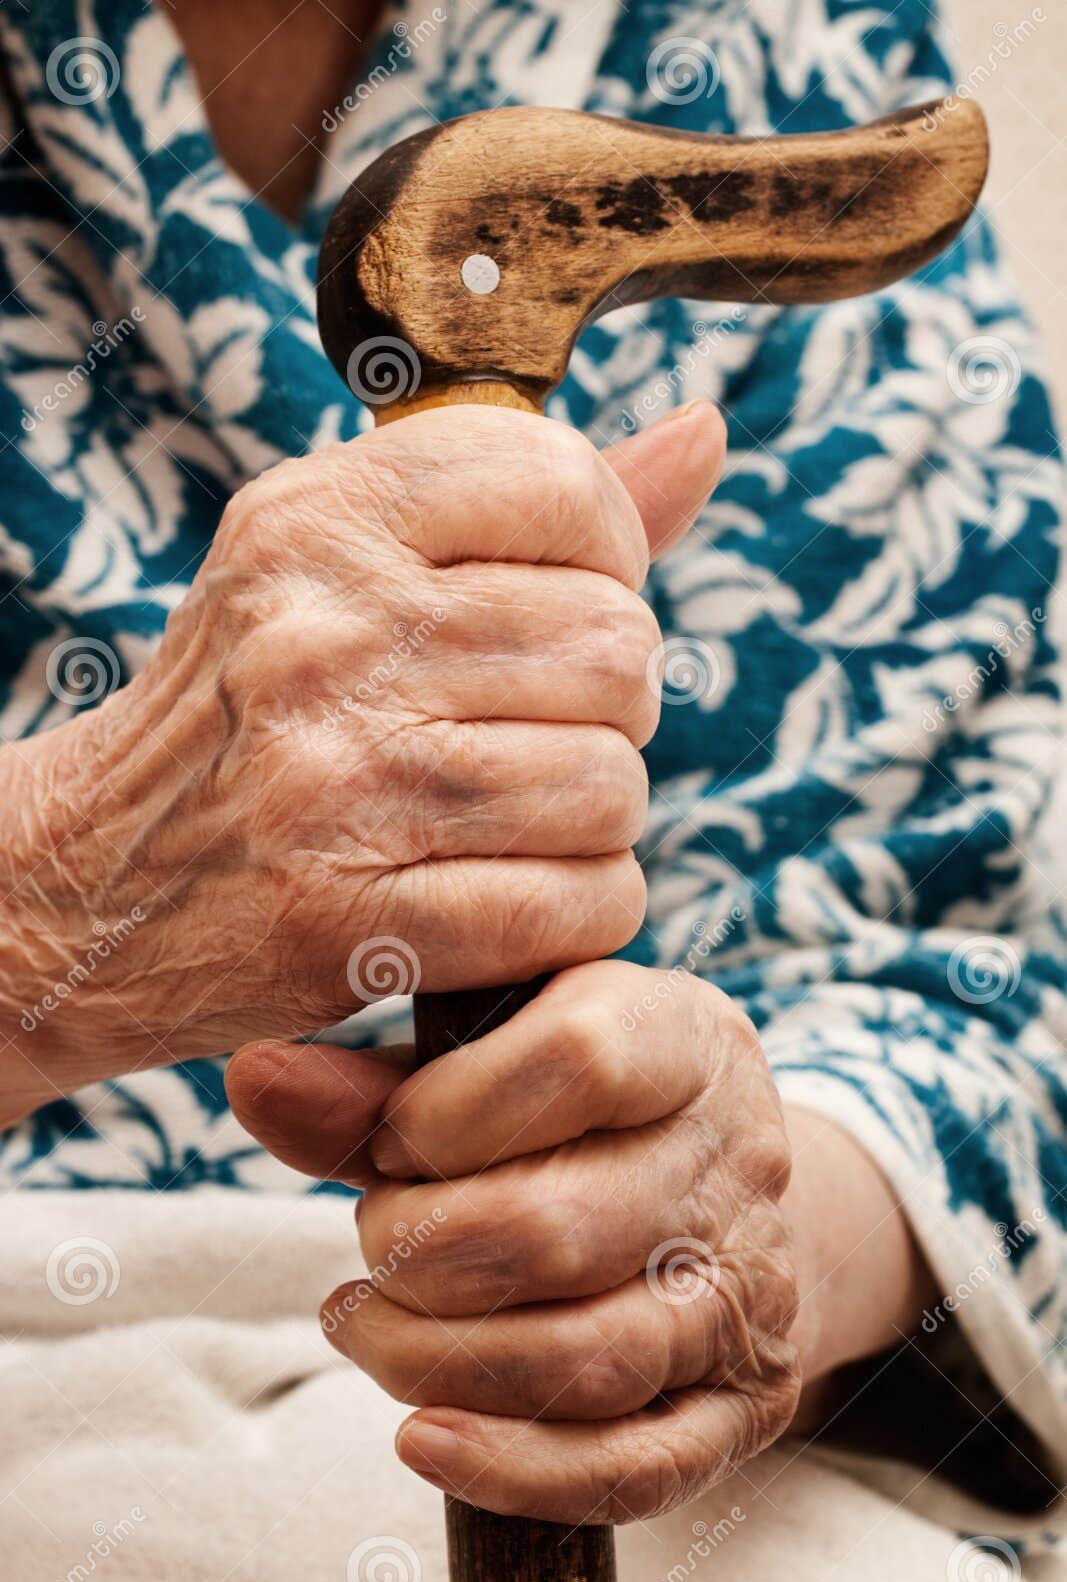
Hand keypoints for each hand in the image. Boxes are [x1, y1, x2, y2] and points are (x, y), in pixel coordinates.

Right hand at [1, 404, 723, 1115]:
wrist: (88, 881)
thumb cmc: (249, 713)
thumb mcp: (339, 565)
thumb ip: (527, 503)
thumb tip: (704, 431)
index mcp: (318, 520)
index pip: (562, 485)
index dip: (608, 557)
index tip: (564, 604)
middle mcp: (320, 635)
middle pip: (614, 649)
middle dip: (610, 704)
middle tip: (541, 732)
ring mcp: (330, 782)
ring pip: (611, 784)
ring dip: (597, 815)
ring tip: (523, 817)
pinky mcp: (348, 921)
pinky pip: (580, 903)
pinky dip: (585, 908)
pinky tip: (525, 895)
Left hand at [227, 961, 800, 1522]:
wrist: (728, 1189)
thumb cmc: (581, 1110)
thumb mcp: (496, 1057)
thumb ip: (376, 1079)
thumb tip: (256, 1081)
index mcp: (684, 1038)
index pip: (581, 1059)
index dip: (449, 1114)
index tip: (390, 1141)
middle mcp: (737, 1162)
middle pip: (564, 1230)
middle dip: (422, 1255)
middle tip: (373, 1246)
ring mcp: (749, 1292)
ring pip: (591, 1360)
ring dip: (438, 1361)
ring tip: (363, 1328)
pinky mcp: (745, 1405)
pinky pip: (637, 1467)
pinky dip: (515, 1468)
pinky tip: (423, 1437)